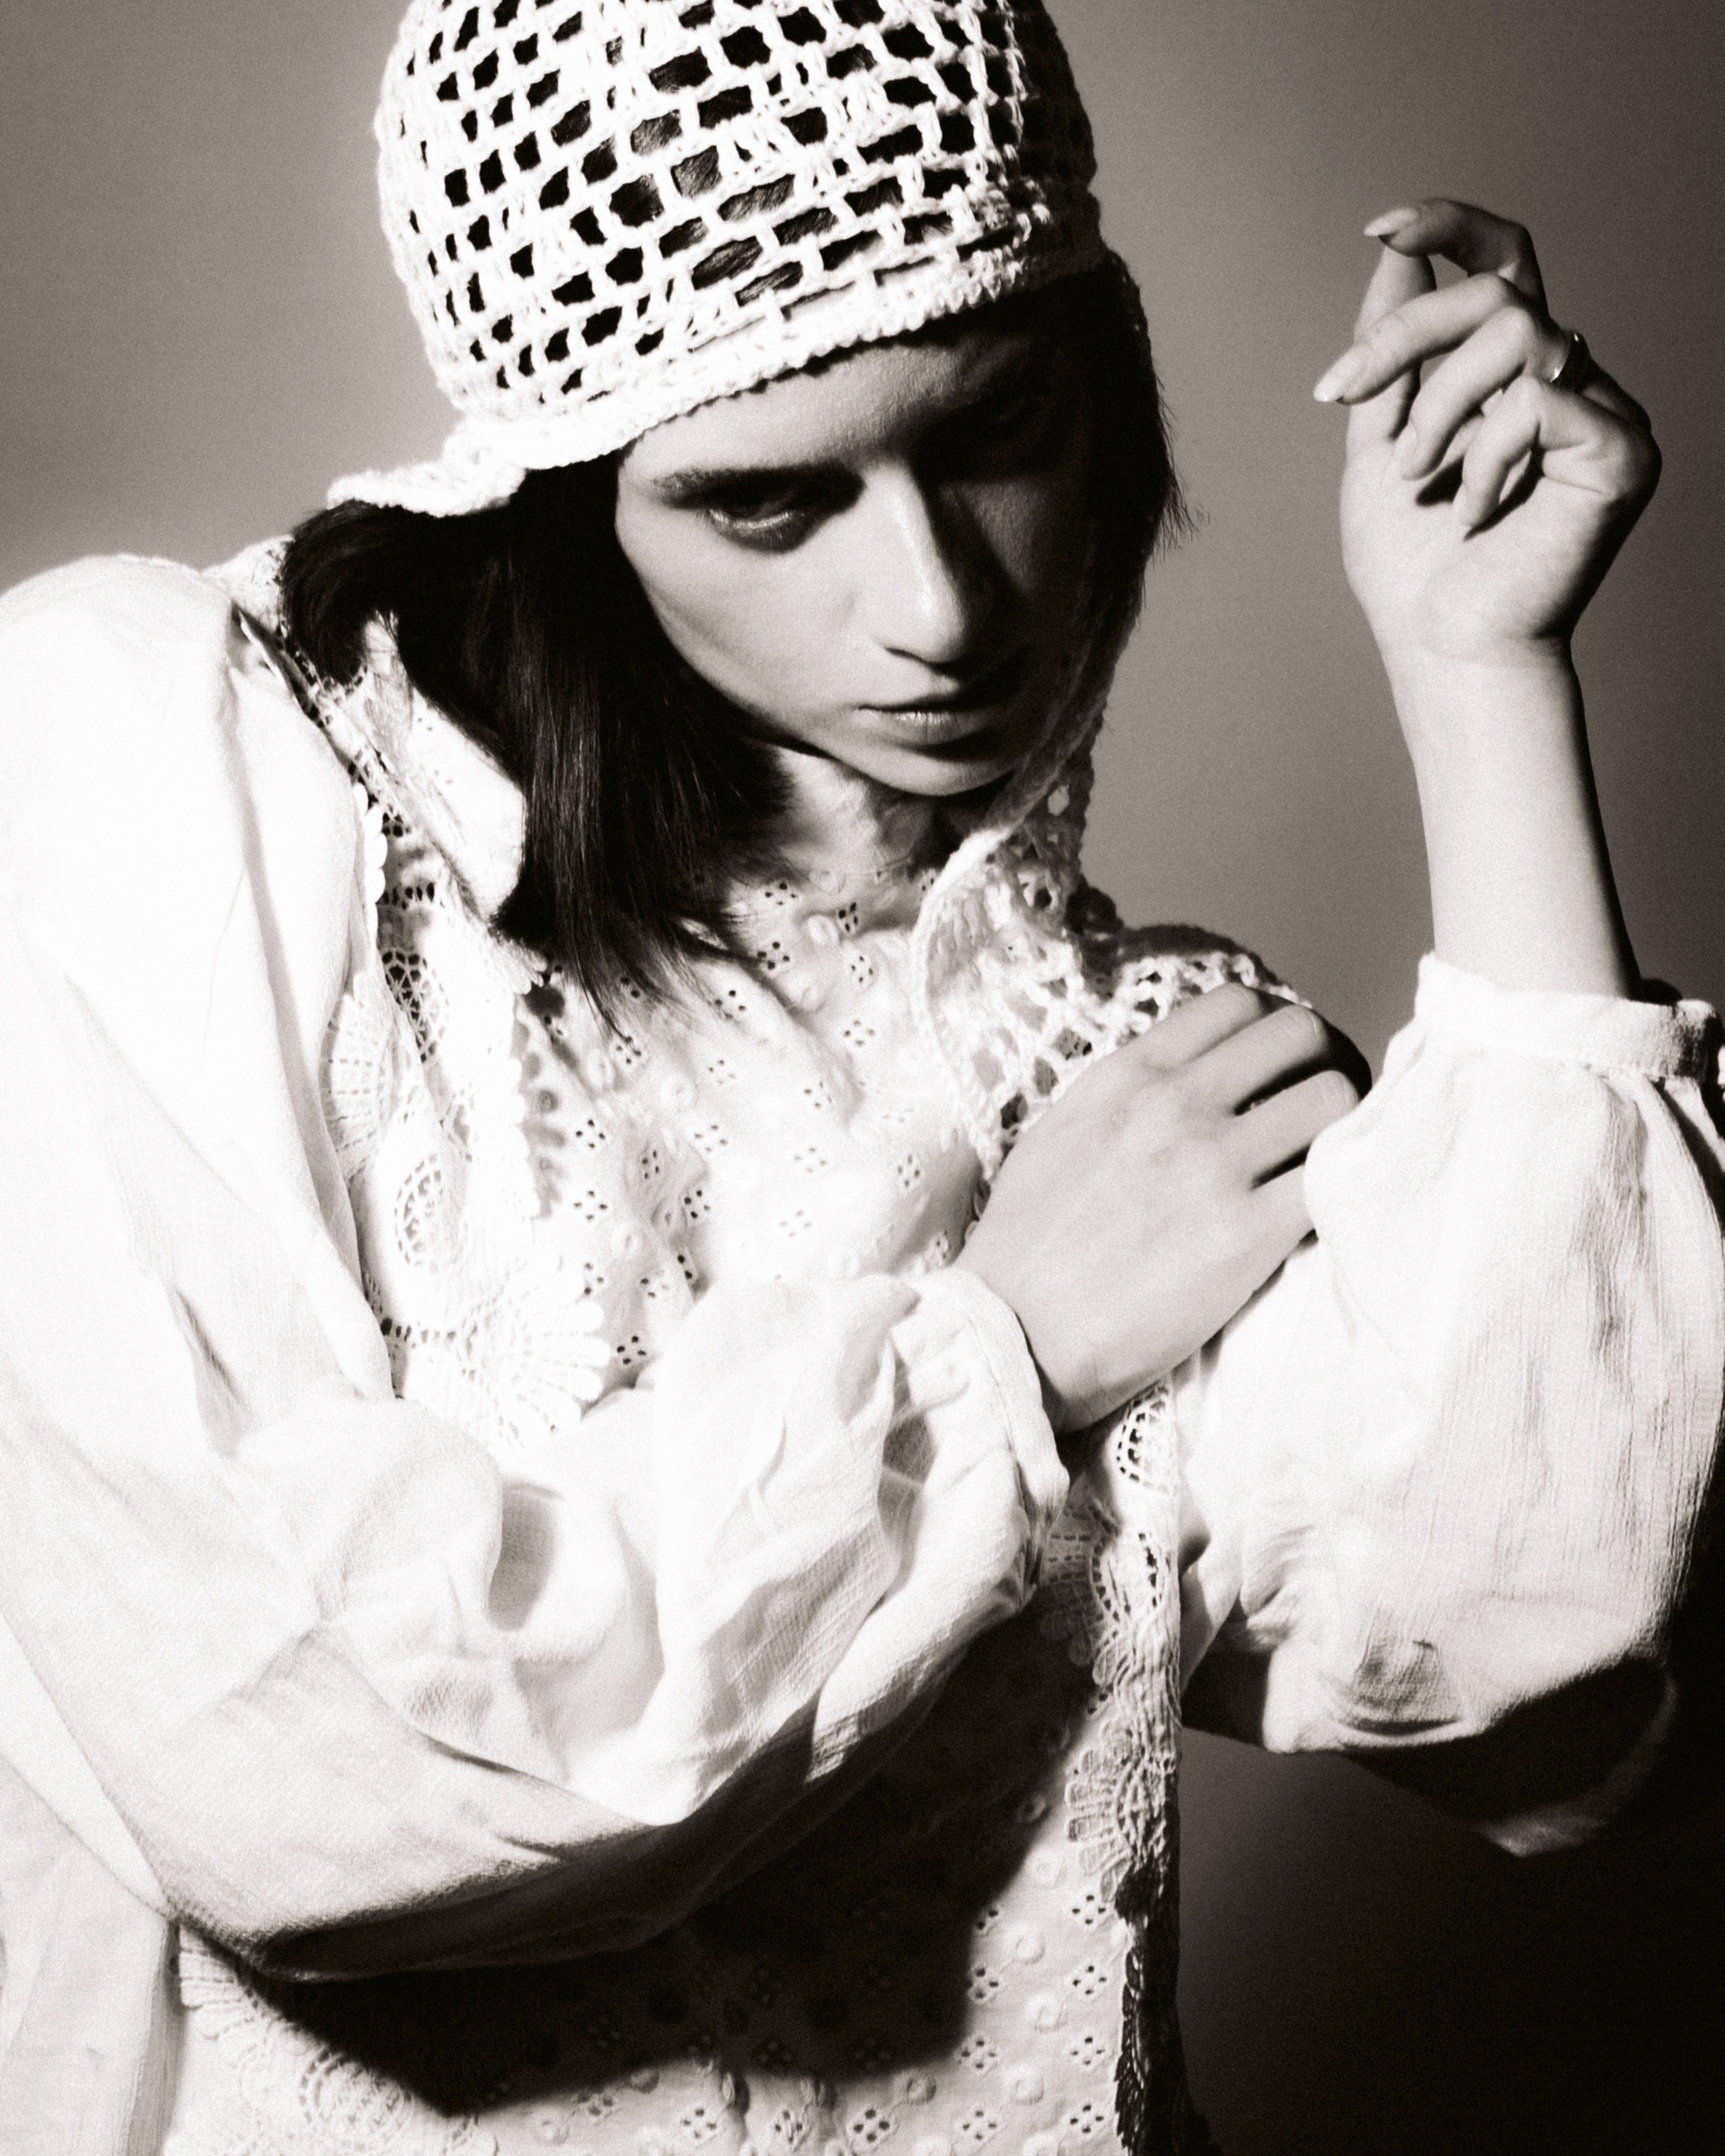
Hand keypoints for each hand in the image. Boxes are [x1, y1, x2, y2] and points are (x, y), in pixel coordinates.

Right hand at [957, 985, 1362, 1433]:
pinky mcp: (1245, 1235)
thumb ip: (1126, 1097)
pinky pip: (1333, 1181)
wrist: (1010, 1337)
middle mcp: (1174, 1103)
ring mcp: (1213, 1165)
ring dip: (1345, 1126)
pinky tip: (1324, 1218)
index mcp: (1127, 1076)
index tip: (1284, 1069)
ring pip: (1333, 1097)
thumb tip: (1186, 1082)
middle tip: (1324, 1113)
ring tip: (1331, 1166)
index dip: (1275, 1032)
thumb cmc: (1025, 1250)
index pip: (1237, 1003)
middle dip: (1327, 1062)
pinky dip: (1342, 1190)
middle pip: (1302, 1033)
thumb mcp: (1061, 1135)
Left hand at [1316, 199, 1658, 679]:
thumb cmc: (1412, 569)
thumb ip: (1390, 356)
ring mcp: (1604, 413)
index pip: (1504, 264)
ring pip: (1514, 332)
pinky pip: (1537, 399)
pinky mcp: (1621, 453)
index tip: (1379, 227)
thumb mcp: (1378, 443)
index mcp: (1515, 376)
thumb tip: (1396, 252)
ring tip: (1420, 477)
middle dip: (1402, 336)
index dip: (1451, 226)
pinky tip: (1473, 512)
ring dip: (1437, 406)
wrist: (1443, 651)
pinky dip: (1483, 454)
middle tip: (1342, 396)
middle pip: (1494, 290)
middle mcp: (1570, 381)